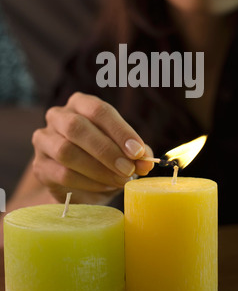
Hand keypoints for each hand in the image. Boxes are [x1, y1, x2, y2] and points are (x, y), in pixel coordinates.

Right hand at [32, 92, 153, 203]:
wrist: (80, 182)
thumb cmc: (105, 157)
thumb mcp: (123, 150)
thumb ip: (136, 153)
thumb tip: (146, 162)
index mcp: (81, 104)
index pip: (99, 110)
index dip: (120, 131)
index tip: (138, 152)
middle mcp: (58, 116)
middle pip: (77, 128)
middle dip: (107, 151)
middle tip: (129, 169)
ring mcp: (44, 140)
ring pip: (67, 152)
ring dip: (98, 169)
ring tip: (120, 180)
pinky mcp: (39, 166)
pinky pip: (61, 174)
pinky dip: (87, 183)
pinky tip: (104, 187)